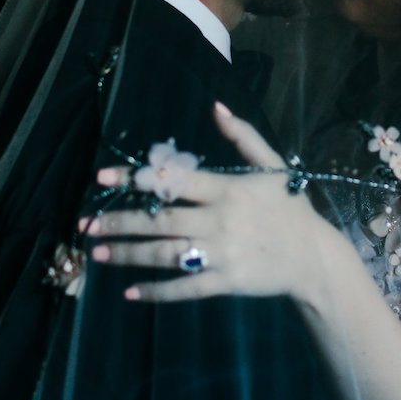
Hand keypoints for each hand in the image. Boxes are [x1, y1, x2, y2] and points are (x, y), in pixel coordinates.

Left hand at [86, 102, 337, 304]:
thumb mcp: (272, 166)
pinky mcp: (226, 283)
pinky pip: (186, 289)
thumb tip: (216, 107)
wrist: (314, 258)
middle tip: (86, 225)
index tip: (102, 178)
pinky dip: (158, 291)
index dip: (137, 178)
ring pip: (167, 254)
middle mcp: (221, 221)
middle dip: (120, 222)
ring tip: (98, 253)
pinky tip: (131, 293)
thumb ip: (243, 136)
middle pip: (161, 220)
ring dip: (129, 254)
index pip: (175, 180)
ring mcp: (222, 254)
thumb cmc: (290, 208)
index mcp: (228, 189)